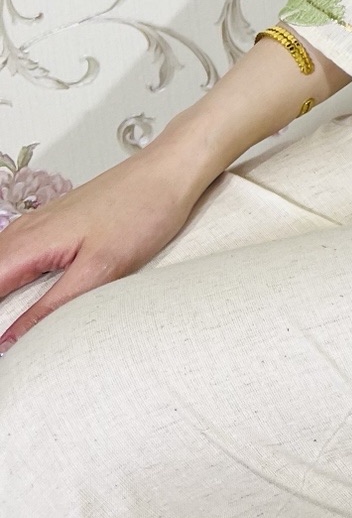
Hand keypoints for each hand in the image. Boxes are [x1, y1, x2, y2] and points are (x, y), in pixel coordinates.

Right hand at [0, 141, 205, 351]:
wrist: (169, 172)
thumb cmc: (142, 209)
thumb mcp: (99, 269)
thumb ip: (50, 307)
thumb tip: (10, 341)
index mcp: (28, 243)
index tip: (3, 346)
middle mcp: (26, 231)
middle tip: (11, 343)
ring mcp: (39, 226)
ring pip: (1, 267)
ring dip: (5, 296)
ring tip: (16, 324)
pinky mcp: (56, 227)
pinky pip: (18, 257)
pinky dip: (13, 280)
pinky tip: (27, 297)